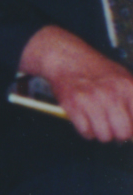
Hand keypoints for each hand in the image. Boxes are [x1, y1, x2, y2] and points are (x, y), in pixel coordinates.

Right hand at [20, 24, 132, 143]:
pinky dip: (85, 129)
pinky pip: (86, 132)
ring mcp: (92, 100)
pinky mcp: (74, 106)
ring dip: (100, 132)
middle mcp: (111, 94)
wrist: (67, 58)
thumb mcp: (123, 78)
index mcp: (128, 87)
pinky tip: (85, 117)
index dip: (132, 128)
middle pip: (123, 133)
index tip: (127, 127)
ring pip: (104, 136)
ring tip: (97, 120)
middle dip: (118, 134)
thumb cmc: (96, 70)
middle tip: (113, 127)